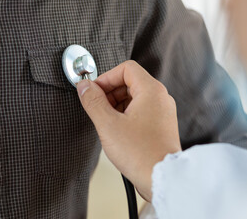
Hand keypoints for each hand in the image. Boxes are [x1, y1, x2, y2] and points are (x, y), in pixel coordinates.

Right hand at [76, 61, 180, 200]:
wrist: (162, 179)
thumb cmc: (140, 153)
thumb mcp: (108, 124)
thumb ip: (93, 101)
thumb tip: (84, 86)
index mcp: (151, 91)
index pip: (126, 68)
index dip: (106, 77)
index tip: (93, 91)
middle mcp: (160, 98)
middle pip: (129, 82)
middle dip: (109, 92)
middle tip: (97, 107)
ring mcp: (162, 112)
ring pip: (134, 97)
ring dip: (115, 105)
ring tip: (106, 122)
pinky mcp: (160, 125)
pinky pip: (139, 110)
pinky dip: (125, 115)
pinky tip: (116, 130)